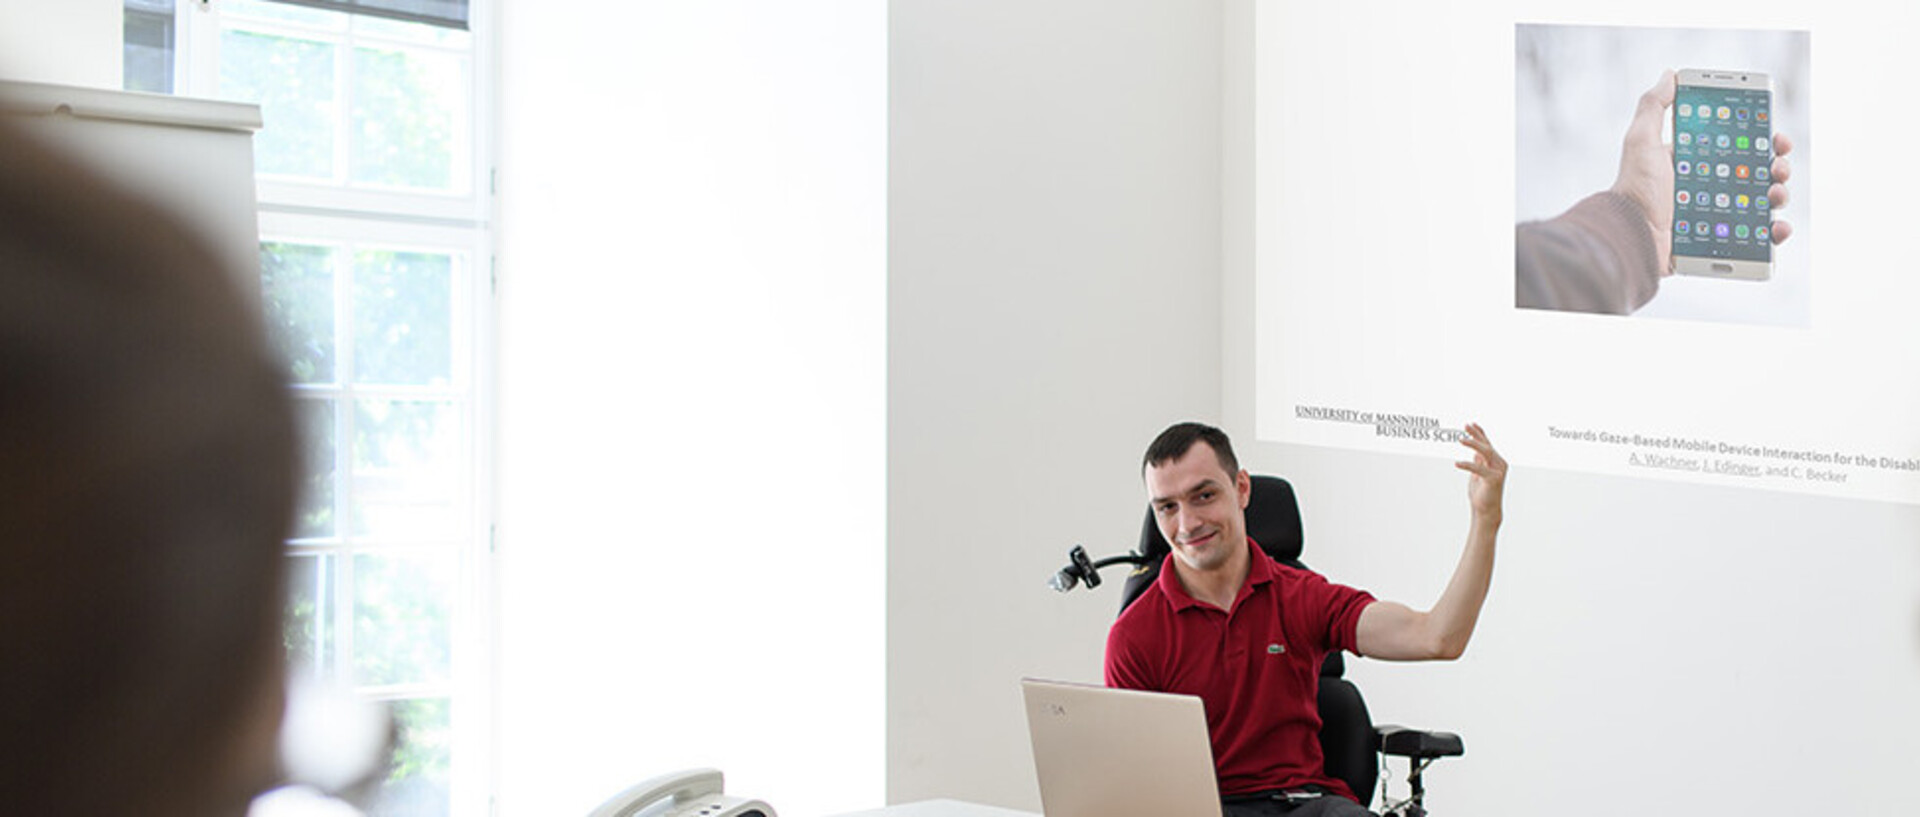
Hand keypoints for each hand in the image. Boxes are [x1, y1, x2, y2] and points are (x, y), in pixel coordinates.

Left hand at [1456, 423, 1505, 521]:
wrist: (1486, 510)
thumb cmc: (1481, 493)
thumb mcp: (1478, 474)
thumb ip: (1479, 462)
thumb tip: (1475, 451)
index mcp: (1496, 461)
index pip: (1487, 444)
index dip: (1480, 433)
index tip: (1471, 423)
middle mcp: (1499, 464)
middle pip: (1487, 445)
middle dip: (1476, 434)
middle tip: (1465, 426)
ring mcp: (1498, 471)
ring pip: (1486, 453)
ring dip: (1473, 444)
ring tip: (1460, 439)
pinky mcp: (1494, 479)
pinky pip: (1479, 468)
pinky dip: (1467, 465)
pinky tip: (1456, 463)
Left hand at [1611, 71, 1794, 275]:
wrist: (1629, 237)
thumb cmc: (1634, 190)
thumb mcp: (1642, 141)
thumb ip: (1654, 106)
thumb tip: (1670, 75)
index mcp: (1693, 163)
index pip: (1735, 146)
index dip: (1760, 140)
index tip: (1775, 136)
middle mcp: (1706, 188)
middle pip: (1754, 173)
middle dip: (1775, 166)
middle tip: (1777, 166)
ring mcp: (1714, 215)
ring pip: (1760, 202)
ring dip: (1778, 194)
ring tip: (1775, 193)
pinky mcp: (1718, 242)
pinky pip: (1754, 238)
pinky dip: (1772, 231)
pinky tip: (1776, 226)